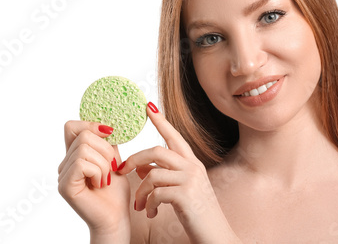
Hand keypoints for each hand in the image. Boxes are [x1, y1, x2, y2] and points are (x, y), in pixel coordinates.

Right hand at [57, 121, 129, 240]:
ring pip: (84, 149)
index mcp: (75, 155)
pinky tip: (100, 184)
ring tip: (106, 178)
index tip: (110, 135)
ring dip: (104, 163)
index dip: (91, 125)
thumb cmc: (116, 192)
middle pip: (83, 135)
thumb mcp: (114, 160)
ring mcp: (62, 174)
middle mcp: (65, 163)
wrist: (116, 217)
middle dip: (105, 149)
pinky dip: (98, 171)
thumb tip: (107, 124)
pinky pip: (82, 164)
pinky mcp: (65, 185)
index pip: (72, 126)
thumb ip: (107, 143)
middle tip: (112, 168)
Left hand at [117, 102, 240, 243]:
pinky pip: (156, 193)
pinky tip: (151, 213)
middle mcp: (193, 167)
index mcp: (192, 163)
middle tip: (121, 169)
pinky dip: (148, 204)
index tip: (147, 106)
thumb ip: (163, 175)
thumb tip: (140, 167)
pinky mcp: (186, 196)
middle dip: (134, 159)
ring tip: (140, 206)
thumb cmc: (197, 214)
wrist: (216, 236)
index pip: (174, 136)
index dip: (161, 121)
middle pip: (156, 151)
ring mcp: (191, 180)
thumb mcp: (181, 190)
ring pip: (152, 174)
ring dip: (140, 192)